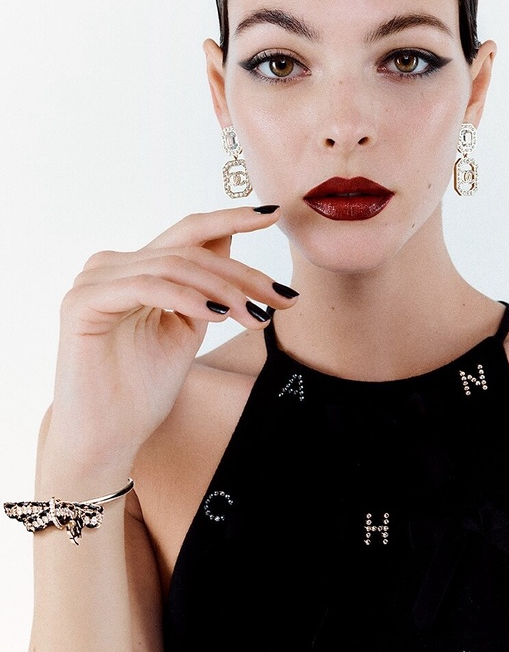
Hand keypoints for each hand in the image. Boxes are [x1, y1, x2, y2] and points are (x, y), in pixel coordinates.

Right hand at [43, 206, 293, 468]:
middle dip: (243, 274)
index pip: (189, 232)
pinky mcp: (83, 301)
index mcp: (137, 268)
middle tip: (281, 299)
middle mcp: (112, 265)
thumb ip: (205, 286)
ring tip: (255, 318)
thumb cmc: (145, 387)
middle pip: (191, 250)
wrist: (109, 436)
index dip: (232, 218)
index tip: (274, 215)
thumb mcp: (188, 326)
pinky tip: (218, 316)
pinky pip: (147, 285)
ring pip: (175, 266)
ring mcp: (94, 279)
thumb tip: (231, 241)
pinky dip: (187, 298)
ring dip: (223, 291)